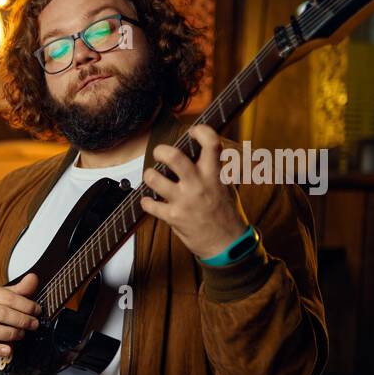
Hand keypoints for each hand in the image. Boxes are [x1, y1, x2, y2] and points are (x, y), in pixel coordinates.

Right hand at [0, 273, 42, 358]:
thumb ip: (21, 289)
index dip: (26, 306)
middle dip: (22, 321)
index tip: (37, 311)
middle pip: (3, 314)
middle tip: (34, 324)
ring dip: (12, 334)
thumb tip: (33, 278)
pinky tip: (9, 350)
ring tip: (22, 334)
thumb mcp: (4, 294)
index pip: (10, 298)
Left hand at [141, 125, 249, 259]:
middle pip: (174, 157)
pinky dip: (146, 201)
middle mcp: (198, 185)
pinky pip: (149, 204)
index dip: (201, 131)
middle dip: (162, 150)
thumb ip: (215, 169)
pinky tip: (150, 200)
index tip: (193, 131)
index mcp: (214, 175)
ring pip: (155, 179)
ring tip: (152, 176)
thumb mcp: (226, 187)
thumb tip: (205, 152)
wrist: (226, 243)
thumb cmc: (225, 213)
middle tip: (160, 152)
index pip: (211, 143)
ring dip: (149, 175)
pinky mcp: (172, 217)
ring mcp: (183, 201)